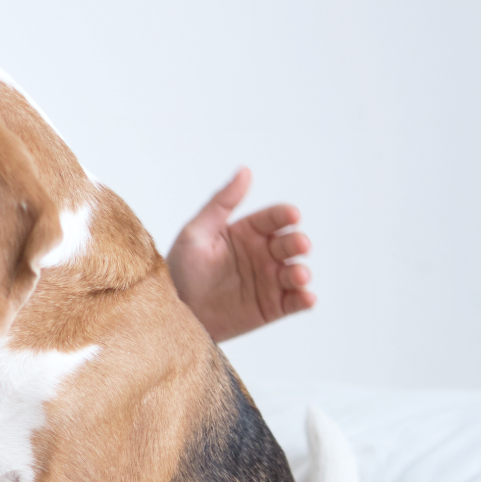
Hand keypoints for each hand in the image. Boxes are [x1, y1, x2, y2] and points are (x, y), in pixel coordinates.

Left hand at [167, 168, 315, 342]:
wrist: (173, 311)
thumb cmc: (180, 270)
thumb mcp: (196, 232)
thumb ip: (222, 202)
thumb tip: (245, 170)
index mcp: (246, 232)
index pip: (272, 218)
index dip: (284, 215)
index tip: (292, 215)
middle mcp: (262, 254)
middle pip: (289, 243)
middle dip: (297, 242)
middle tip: (298, 244)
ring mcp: (269, 280)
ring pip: (295, 272)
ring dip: (301, 272)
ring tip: (298, 274)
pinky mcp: (272, 307)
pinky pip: (294, 302)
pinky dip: (304, 300)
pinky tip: (307, 298)